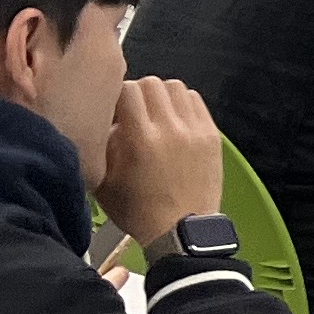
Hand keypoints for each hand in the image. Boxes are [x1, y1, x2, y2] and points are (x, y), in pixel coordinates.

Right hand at [96, 76, 224, 241]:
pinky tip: (174, 120)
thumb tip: (105, 118)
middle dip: (137, 93)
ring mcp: (195, 130)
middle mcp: (170, 128)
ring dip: (161, 95)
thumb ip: (101, 144)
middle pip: (152, 83)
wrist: (181, 230)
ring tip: (154, 114)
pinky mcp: (212, 135)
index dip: (116, 95)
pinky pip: (196, 101)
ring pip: (176, 87)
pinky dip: (182, 104)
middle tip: (132, 110)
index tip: (113, 109)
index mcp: (140, 138)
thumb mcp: (103, 181)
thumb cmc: (137, 210)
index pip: (128, 89)